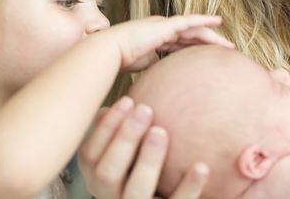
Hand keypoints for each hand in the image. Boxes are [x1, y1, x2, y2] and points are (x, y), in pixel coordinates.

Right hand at [79, 96, 208, 198]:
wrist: (160, 197)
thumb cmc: (138, 168)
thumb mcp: (121, 154)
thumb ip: (114, 134)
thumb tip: (105, 109)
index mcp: (97, 179)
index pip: (89, 155)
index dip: (106, 127)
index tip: (128, 100)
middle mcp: (110, 198)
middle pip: (107, 172)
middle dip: (125, 138)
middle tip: (145, 109)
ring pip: (136, 191)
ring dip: (147, 160)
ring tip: (161, 131)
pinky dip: (189, 186)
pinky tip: (201, 166)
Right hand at [104, 15, 233, 71]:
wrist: (112, 51)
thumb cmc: (123, 59)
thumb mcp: (145, 64)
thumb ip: (157, 65)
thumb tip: (168, 74)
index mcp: (157, 38)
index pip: (181, 43)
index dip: (196, 48)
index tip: (208, 56)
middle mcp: (163, 28)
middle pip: (191, 35)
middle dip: (209, 42)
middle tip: (226, 50)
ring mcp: (165, 25)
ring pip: (195, 29)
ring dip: (212, 36)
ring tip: (228, 45)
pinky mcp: (166, 24)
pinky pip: (190, 21)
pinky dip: (205, 20)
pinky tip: (218, 21)